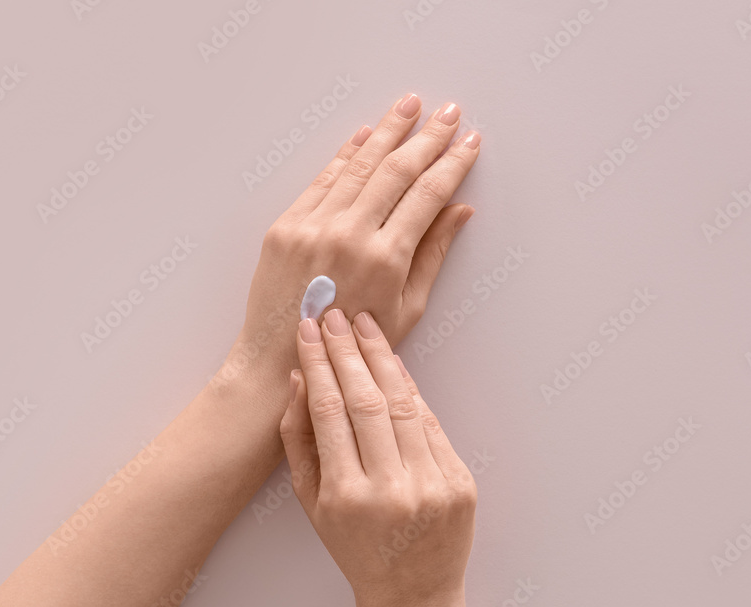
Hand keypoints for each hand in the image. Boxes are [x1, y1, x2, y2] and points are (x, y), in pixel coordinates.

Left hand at [222, 93, 479, 388]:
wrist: (280, 357)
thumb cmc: (349, 344)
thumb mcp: (405, 309)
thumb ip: (433, 254)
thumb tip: (460, 211)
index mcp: (385, 259)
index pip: (428, 195)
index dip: (453, 164)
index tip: (470, 143)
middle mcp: (349, 235)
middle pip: (397, 170)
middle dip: (428, 137)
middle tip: (450, 112)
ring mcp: (313, 226)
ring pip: (360, 165)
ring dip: (389, 130)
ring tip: (411, 105)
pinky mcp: (287, 224)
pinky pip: (323, 178)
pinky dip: (347, 153)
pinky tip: (367, 134)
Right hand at [280, 309, 478, 606]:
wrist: (412, 594)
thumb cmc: (355, 549)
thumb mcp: (311, 505)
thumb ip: (300, 442)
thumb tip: (299, 380)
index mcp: (347, 497)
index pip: (329, 411)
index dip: (318, 364)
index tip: (307, 330)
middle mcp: (393, 489)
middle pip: (366, 400)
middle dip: (347, 350)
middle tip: (335, 314)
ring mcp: (432, 485)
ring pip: (403, 404)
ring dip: (382, 358)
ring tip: (364, 326)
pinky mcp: (461, 481)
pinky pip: (430, 423)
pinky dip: (409, 389)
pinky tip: (392, 363)